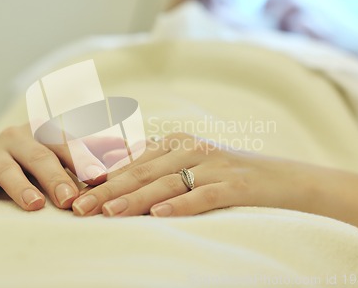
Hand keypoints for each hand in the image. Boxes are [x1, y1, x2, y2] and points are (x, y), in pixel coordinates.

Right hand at [0, 125, 125, 211]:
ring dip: (22, 186)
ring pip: (8, 167)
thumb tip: (132, 152)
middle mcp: (21, 137)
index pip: (69, 145)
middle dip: (57, 176)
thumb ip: (90, 153)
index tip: (102, 176)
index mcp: (46, 134)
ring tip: (35, 205)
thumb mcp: (57, 154)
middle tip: (71, 199)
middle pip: (41, 155)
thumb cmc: (29, 161)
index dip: (85, 159)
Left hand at [72, 133, 310, 216]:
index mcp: (177, 143)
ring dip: (135, 198)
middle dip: (106, 190)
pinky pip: (205, 195)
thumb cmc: (228, 176)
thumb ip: (157, 168)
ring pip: (167, 182)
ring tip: (107, 213)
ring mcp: (214, 165)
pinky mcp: (236, 185)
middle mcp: (192, 149)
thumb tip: (115, 179)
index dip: (101, 177)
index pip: (131, 160)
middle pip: (142, 170)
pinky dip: (182, 204)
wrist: (283, 179)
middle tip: (77, 208)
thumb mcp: (191, 165)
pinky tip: (160, 214)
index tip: (73, 192)